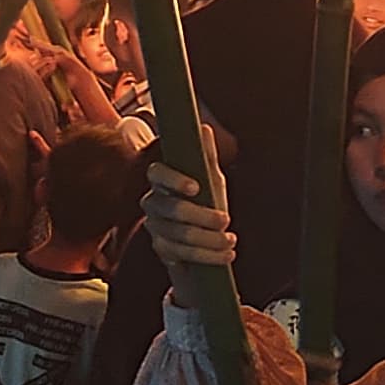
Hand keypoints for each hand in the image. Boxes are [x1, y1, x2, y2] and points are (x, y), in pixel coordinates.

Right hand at [144, 154, 235, 277]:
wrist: (201, 238)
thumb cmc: (204, 201)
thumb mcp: (210, 179)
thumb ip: (206, 156)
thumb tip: (204, 128)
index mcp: (162, 180)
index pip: (157, 174)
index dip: (174, 180)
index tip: (196, 187)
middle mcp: (153, 203)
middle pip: (172, 210)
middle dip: (203, 217)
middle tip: (226, 221)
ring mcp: (155, 227)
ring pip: (179, 236)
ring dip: (209, 241)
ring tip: (231, 241)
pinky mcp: (161, 249)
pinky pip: (181, 255)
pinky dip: (207, 256)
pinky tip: (225, 255)